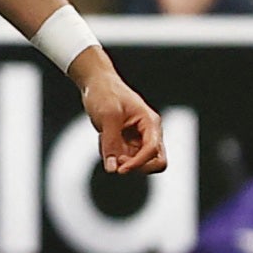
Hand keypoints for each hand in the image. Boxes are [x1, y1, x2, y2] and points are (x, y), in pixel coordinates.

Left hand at [76, 57, 165, 174]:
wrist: (96, 83)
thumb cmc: (105, 93)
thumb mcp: (108, 117)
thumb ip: (111, 144)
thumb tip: (112, 169)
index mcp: (150, 123)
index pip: (152, 151)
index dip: (138, 163)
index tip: (120, 169)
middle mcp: (149, 133)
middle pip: (156, 162)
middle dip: (136, 165)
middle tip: (116, 159)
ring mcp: (138, 139)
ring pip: (136, 163)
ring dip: (119, 158)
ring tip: (104, 139)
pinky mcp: (127, 142)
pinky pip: (123, 158)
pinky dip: (111, 154)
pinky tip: (103, 136)